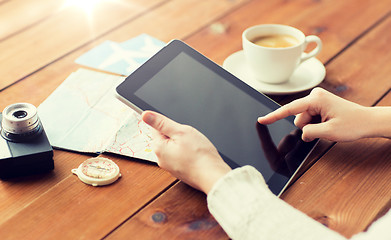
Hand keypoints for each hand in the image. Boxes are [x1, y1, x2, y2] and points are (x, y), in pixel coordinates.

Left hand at [142, 111, 231, 193]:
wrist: (213, 175)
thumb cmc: (199, 154)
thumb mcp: (180, 132)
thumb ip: (161, 123)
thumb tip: (145, 115)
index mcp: (158, 148)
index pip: (157, 129)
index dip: (171, 126)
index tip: (181, 130)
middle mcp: (161, 159)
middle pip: (166, 139)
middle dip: (178, 136)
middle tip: (190, 139)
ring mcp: (170, 167)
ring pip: (174, 148)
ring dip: (184, 145)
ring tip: (194, 148)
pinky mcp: (179, 171)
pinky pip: (181, 157)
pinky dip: (188, 154)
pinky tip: (196, 155)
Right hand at [257, 88, 374, 141]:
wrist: (367, 121)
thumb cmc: (353, 124)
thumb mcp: (329, 132)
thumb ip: (310, 133)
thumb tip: (302, 133)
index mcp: (315, 99)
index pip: (289, 109)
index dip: (274, 116)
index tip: (262, 120)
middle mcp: (314, 96)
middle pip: (298, 118)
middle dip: (307, 127)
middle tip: (325, 128)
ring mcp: (317, 99)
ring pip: (303, 119)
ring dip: (313, 126)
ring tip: (329, 125)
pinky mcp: (319, 104)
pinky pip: (309, 118)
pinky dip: (316, 124)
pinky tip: (328, 123)